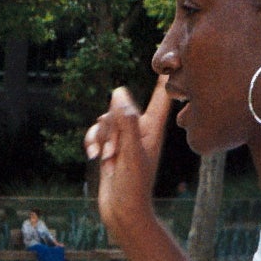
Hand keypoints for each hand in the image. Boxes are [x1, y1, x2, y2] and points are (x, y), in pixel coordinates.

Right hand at [84, 81, 171, 246]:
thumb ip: (126, 121)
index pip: (162, 93)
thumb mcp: (130, 152)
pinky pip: (98, 131)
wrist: (123, 212)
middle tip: (115, 149)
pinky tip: (94, 156)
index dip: (164, 72)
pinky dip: (93, 141)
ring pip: (107, 118)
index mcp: (153, 127)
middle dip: (112, 121)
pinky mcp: (111, 146)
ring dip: (101, 136)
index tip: (167, 48)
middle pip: (123, 104)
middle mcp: (141, 129)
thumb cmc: (133, 186)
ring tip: (105, 158)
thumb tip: (118, 92)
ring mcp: (125, 138)